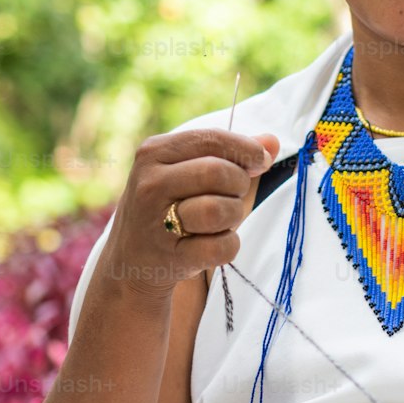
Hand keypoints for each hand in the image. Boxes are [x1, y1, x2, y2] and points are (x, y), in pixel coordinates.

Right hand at [97, 128, 280, 301]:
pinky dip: (228, 246)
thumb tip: (272, 142)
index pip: (211, 138)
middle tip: (232, 196)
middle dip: (238, 185)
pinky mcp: (170, 257)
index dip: (245, 149)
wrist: (131, 263)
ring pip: (220, 210)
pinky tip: (214, 244)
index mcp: (153, 153)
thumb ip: (232, 154)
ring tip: (221, 221)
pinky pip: (222, 247)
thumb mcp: (191, 172)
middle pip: (218, 172)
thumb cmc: (171, 208)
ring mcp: (155, 222)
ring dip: (233, 216)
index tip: (261, 161)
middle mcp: (149, 183)